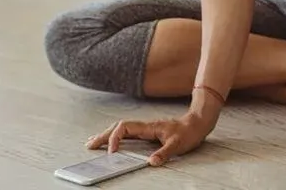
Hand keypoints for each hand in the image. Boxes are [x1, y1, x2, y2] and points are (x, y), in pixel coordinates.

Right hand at [86, 111, 215, 166]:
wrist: (197, 123)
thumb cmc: (188, 132)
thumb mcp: (178, 144)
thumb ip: (164, 153)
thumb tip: (151, 162)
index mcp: (148, 127)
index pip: (124, 127)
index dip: (115, 138)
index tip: (112, 152)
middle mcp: (144, 126)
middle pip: (117, 127)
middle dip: (103, 136)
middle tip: (89, 145)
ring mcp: (144, 129)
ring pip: (120, 129)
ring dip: (106, 135)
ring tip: (92, 142)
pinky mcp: (147, 132)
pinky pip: (126, 133)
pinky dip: (115, 137)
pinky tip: (111, 142)